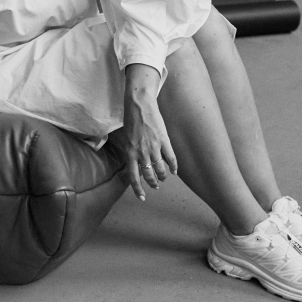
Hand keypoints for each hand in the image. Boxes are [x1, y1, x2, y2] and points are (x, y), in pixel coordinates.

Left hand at [120, 64, 177, 200]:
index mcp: (130, 152)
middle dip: (153, 183)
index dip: (138, 189)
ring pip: (160, 169)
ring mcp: (154, 147)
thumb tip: (138, 162)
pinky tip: (175, 171)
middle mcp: (141, 152)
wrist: (139, 104)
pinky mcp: (164, 140)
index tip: (142, 197)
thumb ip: (132, 151)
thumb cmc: (131, 119)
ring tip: (164, 178)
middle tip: (155, 186)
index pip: (133, 177)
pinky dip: (174, 166)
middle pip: (149, 175)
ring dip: (163, 176)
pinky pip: (171, 158)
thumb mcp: (127, 138)